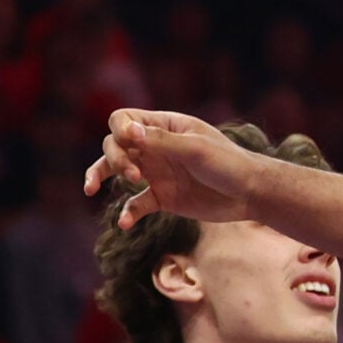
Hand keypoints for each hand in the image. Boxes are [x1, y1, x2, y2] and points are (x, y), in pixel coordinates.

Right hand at [84, 108, 256, 225]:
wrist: (251, 193)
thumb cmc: (228, 163)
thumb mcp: (195, 149)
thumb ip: (161, 141)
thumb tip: (127, 131)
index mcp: (166, 127)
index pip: (125, 120)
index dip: (120, 130)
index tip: (133, 142)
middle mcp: (156, 147)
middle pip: (115, 145)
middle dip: (114, 158)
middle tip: (133, 174)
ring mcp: (157, 172)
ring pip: (116, 172)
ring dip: (102, 176)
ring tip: (91, 189)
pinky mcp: (162, 197)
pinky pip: (135, 204)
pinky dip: (127, 213)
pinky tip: (125, 223)